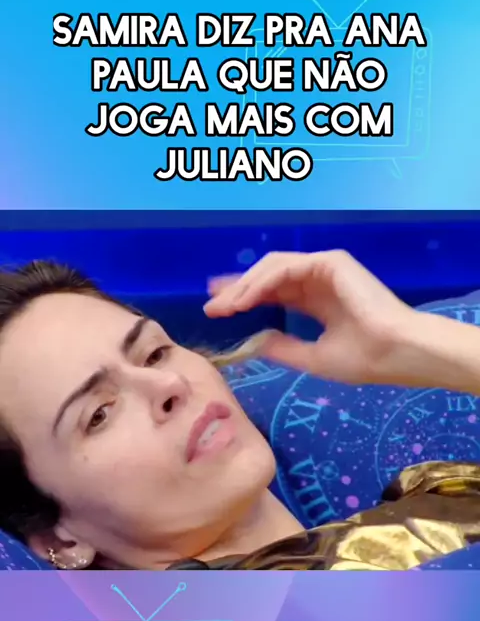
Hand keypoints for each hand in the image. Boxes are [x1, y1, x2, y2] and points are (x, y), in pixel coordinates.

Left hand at [204, 250, 417, 383]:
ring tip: (224, 307)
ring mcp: (325, 268)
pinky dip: (262, 283)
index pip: (273, 293)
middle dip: (237, 288)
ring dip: (245, 286)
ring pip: (272, 268)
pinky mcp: (330, 262)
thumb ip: (284, 347)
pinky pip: (286, 267)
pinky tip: (245, 300)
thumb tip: (255, 343)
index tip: (218, 311)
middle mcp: (319, 281)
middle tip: (211, 305)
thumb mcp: (314, 358)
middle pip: (267, 277)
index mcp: (318, 302)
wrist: (396, 353)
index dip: (245, 298)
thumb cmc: (365, 358)